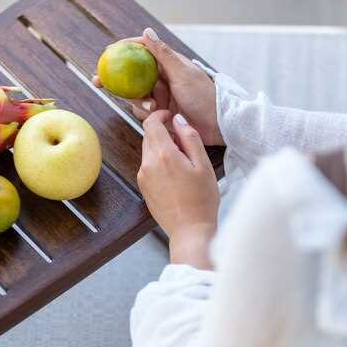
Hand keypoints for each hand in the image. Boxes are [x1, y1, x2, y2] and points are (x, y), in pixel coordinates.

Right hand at [93, 28, 224, 145]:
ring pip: (135, 96)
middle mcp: (161, 78)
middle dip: (116, 80)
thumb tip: (147, 32)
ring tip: (155, 108)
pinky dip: (147, 115)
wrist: (217, 125)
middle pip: (130, 76)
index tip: (105, 55)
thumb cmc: (204, 96)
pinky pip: (144, 112)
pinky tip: (159, 116)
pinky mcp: (161, 112)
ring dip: (139, 102)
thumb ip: (163, 54)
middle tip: (98, 82)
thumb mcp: (182, 73)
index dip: (120, 52)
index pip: (139, 51)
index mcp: (167, 63)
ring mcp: (161, 95)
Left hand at [138, 110, 219, 269]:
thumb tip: (178, 120)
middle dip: (163, 133)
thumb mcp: (203, 164)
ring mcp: (143, 177)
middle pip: (148, 137)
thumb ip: (190, 138)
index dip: (160, 115)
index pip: (151, 123)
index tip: (170, 117)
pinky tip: (176, 176)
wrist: (190, 231)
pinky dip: (159, 163)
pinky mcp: (143, 188)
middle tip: (184, 143)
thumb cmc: (202, 199)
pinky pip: (148, 166)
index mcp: (163, 155)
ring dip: (162, 149)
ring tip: (183, 163)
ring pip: (148, 152)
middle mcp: (148, 164)